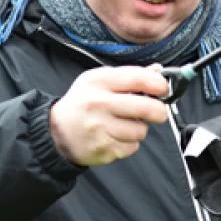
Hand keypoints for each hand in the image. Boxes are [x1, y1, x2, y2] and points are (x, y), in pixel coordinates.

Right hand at [50, 66, 168, 165]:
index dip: (158, 84)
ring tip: (125, 124)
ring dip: (139, 128)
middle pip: (146, 108)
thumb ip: (128, 76)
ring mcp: (100, 128)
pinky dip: (130, 143)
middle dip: (159, 111)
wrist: (56, 130)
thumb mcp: (98, 80)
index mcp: (99, 82)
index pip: (138, 79)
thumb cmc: (83, 102)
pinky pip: (132, 147)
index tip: (164, 89)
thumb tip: (158, 72)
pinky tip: (116, 136)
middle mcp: (99, 104)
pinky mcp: (103, 148)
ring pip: (141, 130)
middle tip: (159, 112)